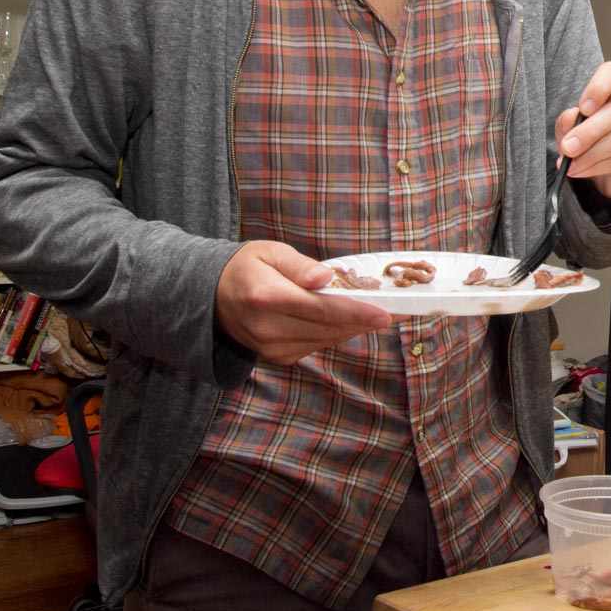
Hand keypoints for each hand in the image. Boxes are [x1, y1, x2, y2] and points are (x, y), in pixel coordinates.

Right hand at [216, 240, 394, 364]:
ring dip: (354, 327)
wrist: (211, 297)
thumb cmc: (247, 267)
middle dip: (365, 320)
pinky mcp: (278, 358)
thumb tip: (326, 278)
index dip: (357, 312)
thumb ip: (299, 265)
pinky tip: (349, 320)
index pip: (322, 309)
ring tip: (379, 312)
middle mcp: (268, 327)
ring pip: (327, 340)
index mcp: (266, 297)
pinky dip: (336, 333)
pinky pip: (317, 346)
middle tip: (398, 309)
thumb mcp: (270, 252)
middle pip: (329, 328)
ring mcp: (271, 347)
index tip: (386, 313)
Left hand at [555, 62, 610, 199]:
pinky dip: (596, 167)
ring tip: (571, 164)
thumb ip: (567, 122)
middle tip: (568, 147)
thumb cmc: (586, 139)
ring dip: (592, 153)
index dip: (599, 86)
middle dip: (589, 131)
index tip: (583, 108)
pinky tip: (580, 171)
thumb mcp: (569, 128)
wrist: (603, 170)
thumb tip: (570, 118)